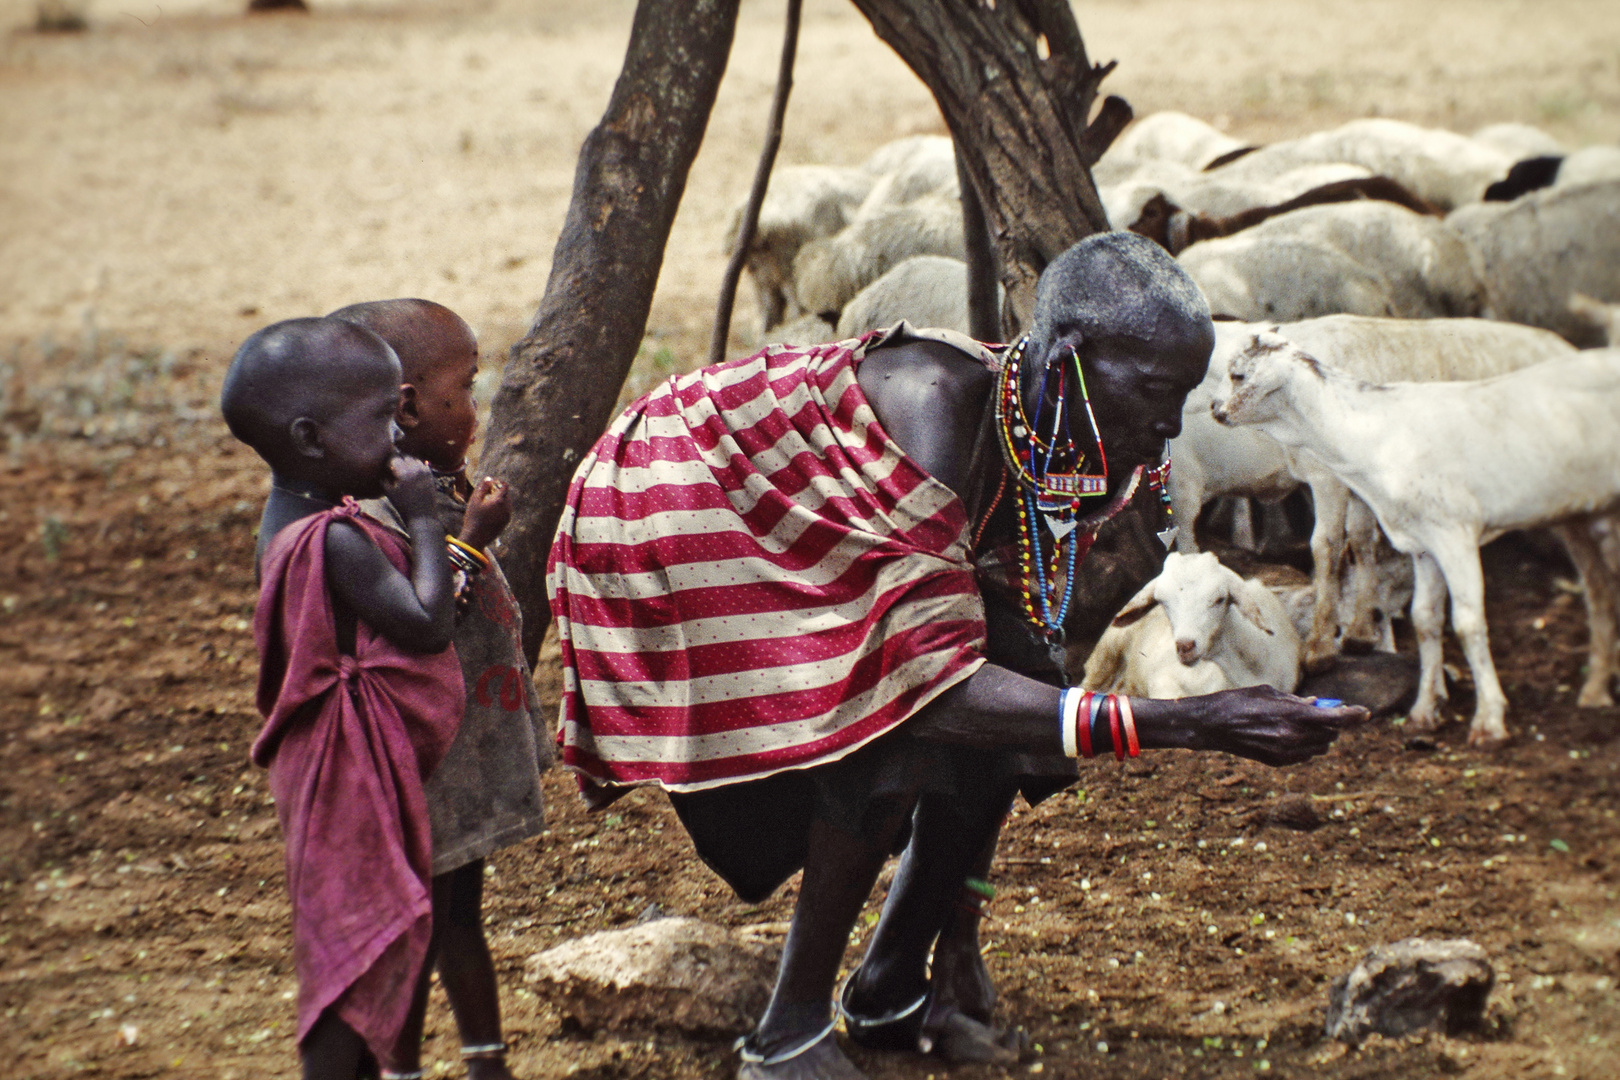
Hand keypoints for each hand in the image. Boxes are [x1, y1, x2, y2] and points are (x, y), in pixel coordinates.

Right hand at [383, 454, 439, 520]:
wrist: (422, 515)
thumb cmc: (403, 505)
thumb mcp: (389, 493)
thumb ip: (384, 479)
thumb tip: (382, 471)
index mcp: (403, 472)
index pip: (394, 458)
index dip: (389, 462)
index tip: (387, 468)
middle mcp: (415, 469)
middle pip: (404, 457)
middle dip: (399, 461)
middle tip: (395, 469)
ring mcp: (424, 471)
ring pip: (414, 460)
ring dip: (408, 463)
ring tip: (404, 471)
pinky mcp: (430, 475)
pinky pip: (422, 465)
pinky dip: (416, 467)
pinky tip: (413, 473)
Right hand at [459, 476, 511, 551]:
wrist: (475, 538)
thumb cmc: (473, 518)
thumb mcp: (474, 500)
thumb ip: (483, 487)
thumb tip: (489, 478)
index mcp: (499, 500)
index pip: (505, 486)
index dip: (498, 483)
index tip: (490, 484)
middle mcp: (507, 508)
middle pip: (506, 494)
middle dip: (498, 491)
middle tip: (487, 493)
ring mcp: (507, 516)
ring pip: (507, 503)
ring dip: (499, 500)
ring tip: (487, 502)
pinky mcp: (506, 522)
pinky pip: (506, 511)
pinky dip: (500, 508)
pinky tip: (489, 511)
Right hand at [1182, 685, 1366, 766]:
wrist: (1212, 725)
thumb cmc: (1239, 702)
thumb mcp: (1270, 693)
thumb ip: (1297, 701)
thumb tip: (1317, 705)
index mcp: (1293, 715)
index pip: (1337, 718)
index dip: (1355, 715)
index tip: (1366, 712)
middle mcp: (1293, 737)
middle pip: (1331, 734)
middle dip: (1333, 723)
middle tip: (1324, 712)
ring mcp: (1286, 752)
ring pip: (1321, 747)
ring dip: (1321, 736)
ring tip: (1303, 724)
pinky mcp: (1278, 762)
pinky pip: (1305, 755)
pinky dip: (1306, 745)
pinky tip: (1289, 735)